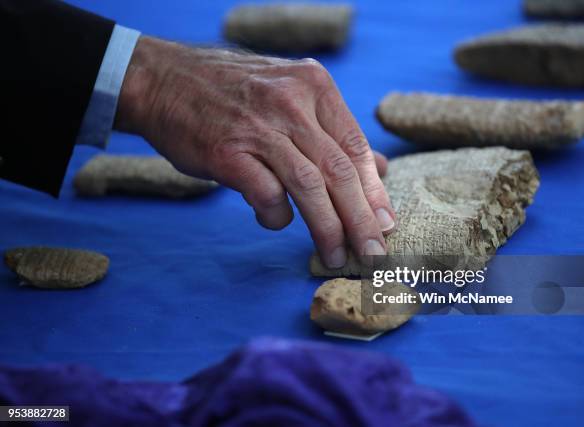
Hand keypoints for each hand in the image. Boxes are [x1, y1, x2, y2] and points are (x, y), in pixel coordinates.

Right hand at [115, 36, 395, 268]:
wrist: (163, 80)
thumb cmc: (232, 95)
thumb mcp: (290, 97)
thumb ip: (333, 133)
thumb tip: (380, 169)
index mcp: (314, 86)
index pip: (355, 147)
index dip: (374, 192)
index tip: (386, 225)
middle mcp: (291, 102)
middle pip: (338, 170)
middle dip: (361, 218)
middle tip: (372, 252)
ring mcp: (258, 126)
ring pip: (309, 186)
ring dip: (327, 228)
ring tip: (335, 256)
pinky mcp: (227, 152)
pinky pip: (266, 195)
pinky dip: (277, 216)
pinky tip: (276, 220)